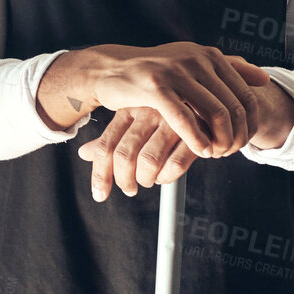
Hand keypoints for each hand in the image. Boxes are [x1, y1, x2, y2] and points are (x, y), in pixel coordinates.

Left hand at [78, 106, 199, 200]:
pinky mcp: (195, 133)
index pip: (106, 146)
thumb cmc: (167, 113)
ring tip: (150, 179)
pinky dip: (168, 177)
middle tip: (129, 189)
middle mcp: (148, 113)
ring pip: (148, 163)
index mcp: (129, 108)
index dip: (100, 175)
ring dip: (146, 179)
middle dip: (124, 181)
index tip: (100, 195)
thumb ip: (113, 137)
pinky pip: (175, 165)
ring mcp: (172, 121)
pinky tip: (168, 174)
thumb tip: (83, 154)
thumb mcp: (136, 119)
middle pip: (124, 156)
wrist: (210, 98)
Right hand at [87, 42, 269, 153]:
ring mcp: (176, 72)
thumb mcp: (194, 64)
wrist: (112, 69)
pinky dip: (197, 139)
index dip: (250, 124)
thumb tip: (264, 78)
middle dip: (237, 136)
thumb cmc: (155, 73)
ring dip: (220, 141)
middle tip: (229, 153)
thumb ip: (229, 68)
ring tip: (215, 154)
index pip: (247, 95)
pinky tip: (200, 151)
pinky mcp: (155, 88)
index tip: (243, 142)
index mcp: (210, 56)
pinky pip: (185, 119)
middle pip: (235, 107)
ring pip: (216, 113)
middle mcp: (196, 60)